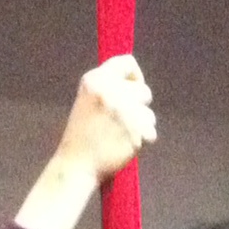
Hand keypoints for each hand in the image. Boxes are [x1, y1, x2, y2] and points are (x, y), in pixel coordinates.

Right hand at [58, 55, 156, 183]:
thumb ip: (109, 86)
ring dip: (141, 125)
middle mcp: (111, 91)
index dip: (135, 76)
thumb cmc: (82, 135)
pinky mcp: (136, 131)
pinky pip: (151, 132)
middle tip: (123, 121)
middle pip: (144, 91)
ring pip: (149, 114)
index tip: (134, 88)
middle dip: (138, 106)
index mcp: (96, 80)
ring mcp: (125, 111)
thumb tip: (135, 81)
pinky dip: (142, 141)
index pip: (127, 62)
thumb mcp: (88, 99)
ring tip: (120, 136)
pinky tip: (124, 146)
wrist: (77, 165)